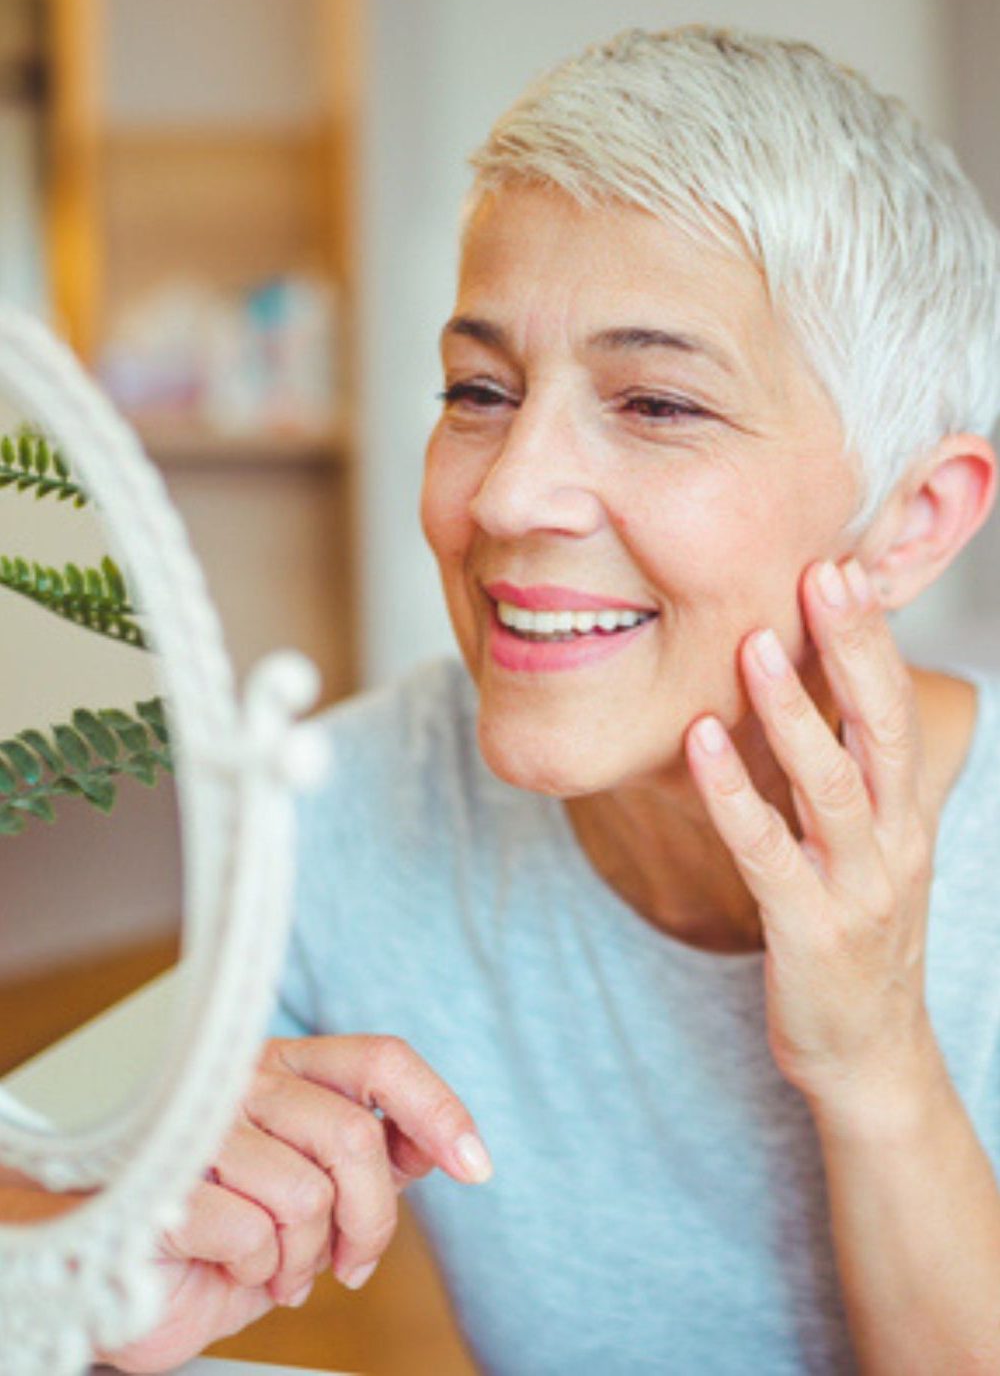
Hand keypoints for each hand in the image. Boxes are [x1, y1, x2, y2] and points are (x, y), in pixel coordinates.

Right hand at [105, 1034, 491, 1372]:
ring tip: (280, 1266)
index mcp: (285, 1064)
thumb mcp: (313, 1183)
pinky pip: (252, 1232)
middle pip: (354, 1136)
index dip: (438, 1108)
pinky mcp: (164, 1182)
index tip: (476, 1165)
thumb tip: (443, 1146)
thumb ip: (373, 1155)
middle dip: (370, 1218)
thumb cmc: (224, 1219)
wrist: (117, 1267)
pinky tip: (237, 1270)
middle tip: (352, 1260)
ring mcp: (201, 1126)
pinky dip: (258, 1270)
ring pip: (307, 1192)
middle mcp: (244, 1079)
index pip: (381, 1059)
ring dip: (306, 1255)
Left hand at [685, 557, 942, 1126]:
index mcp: (906, 811)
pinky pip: (766, 850)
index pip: (896, 707)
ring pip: (831, 783)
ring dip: (795, 710)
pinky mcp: (809, 929)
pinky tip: (701, 740)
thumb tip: (805, 694)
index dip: (873, 638)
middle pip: (883, 727)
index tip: (843, 567)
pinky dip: (734, 793)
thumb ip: (843, 774)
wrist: (870, 1057)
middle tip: (821, 574)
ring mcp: (857, 887)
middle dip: (854, 648)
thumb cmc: (856, 934)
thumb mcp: (867, 847)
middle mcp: (895, 840)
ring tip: (756, 643)